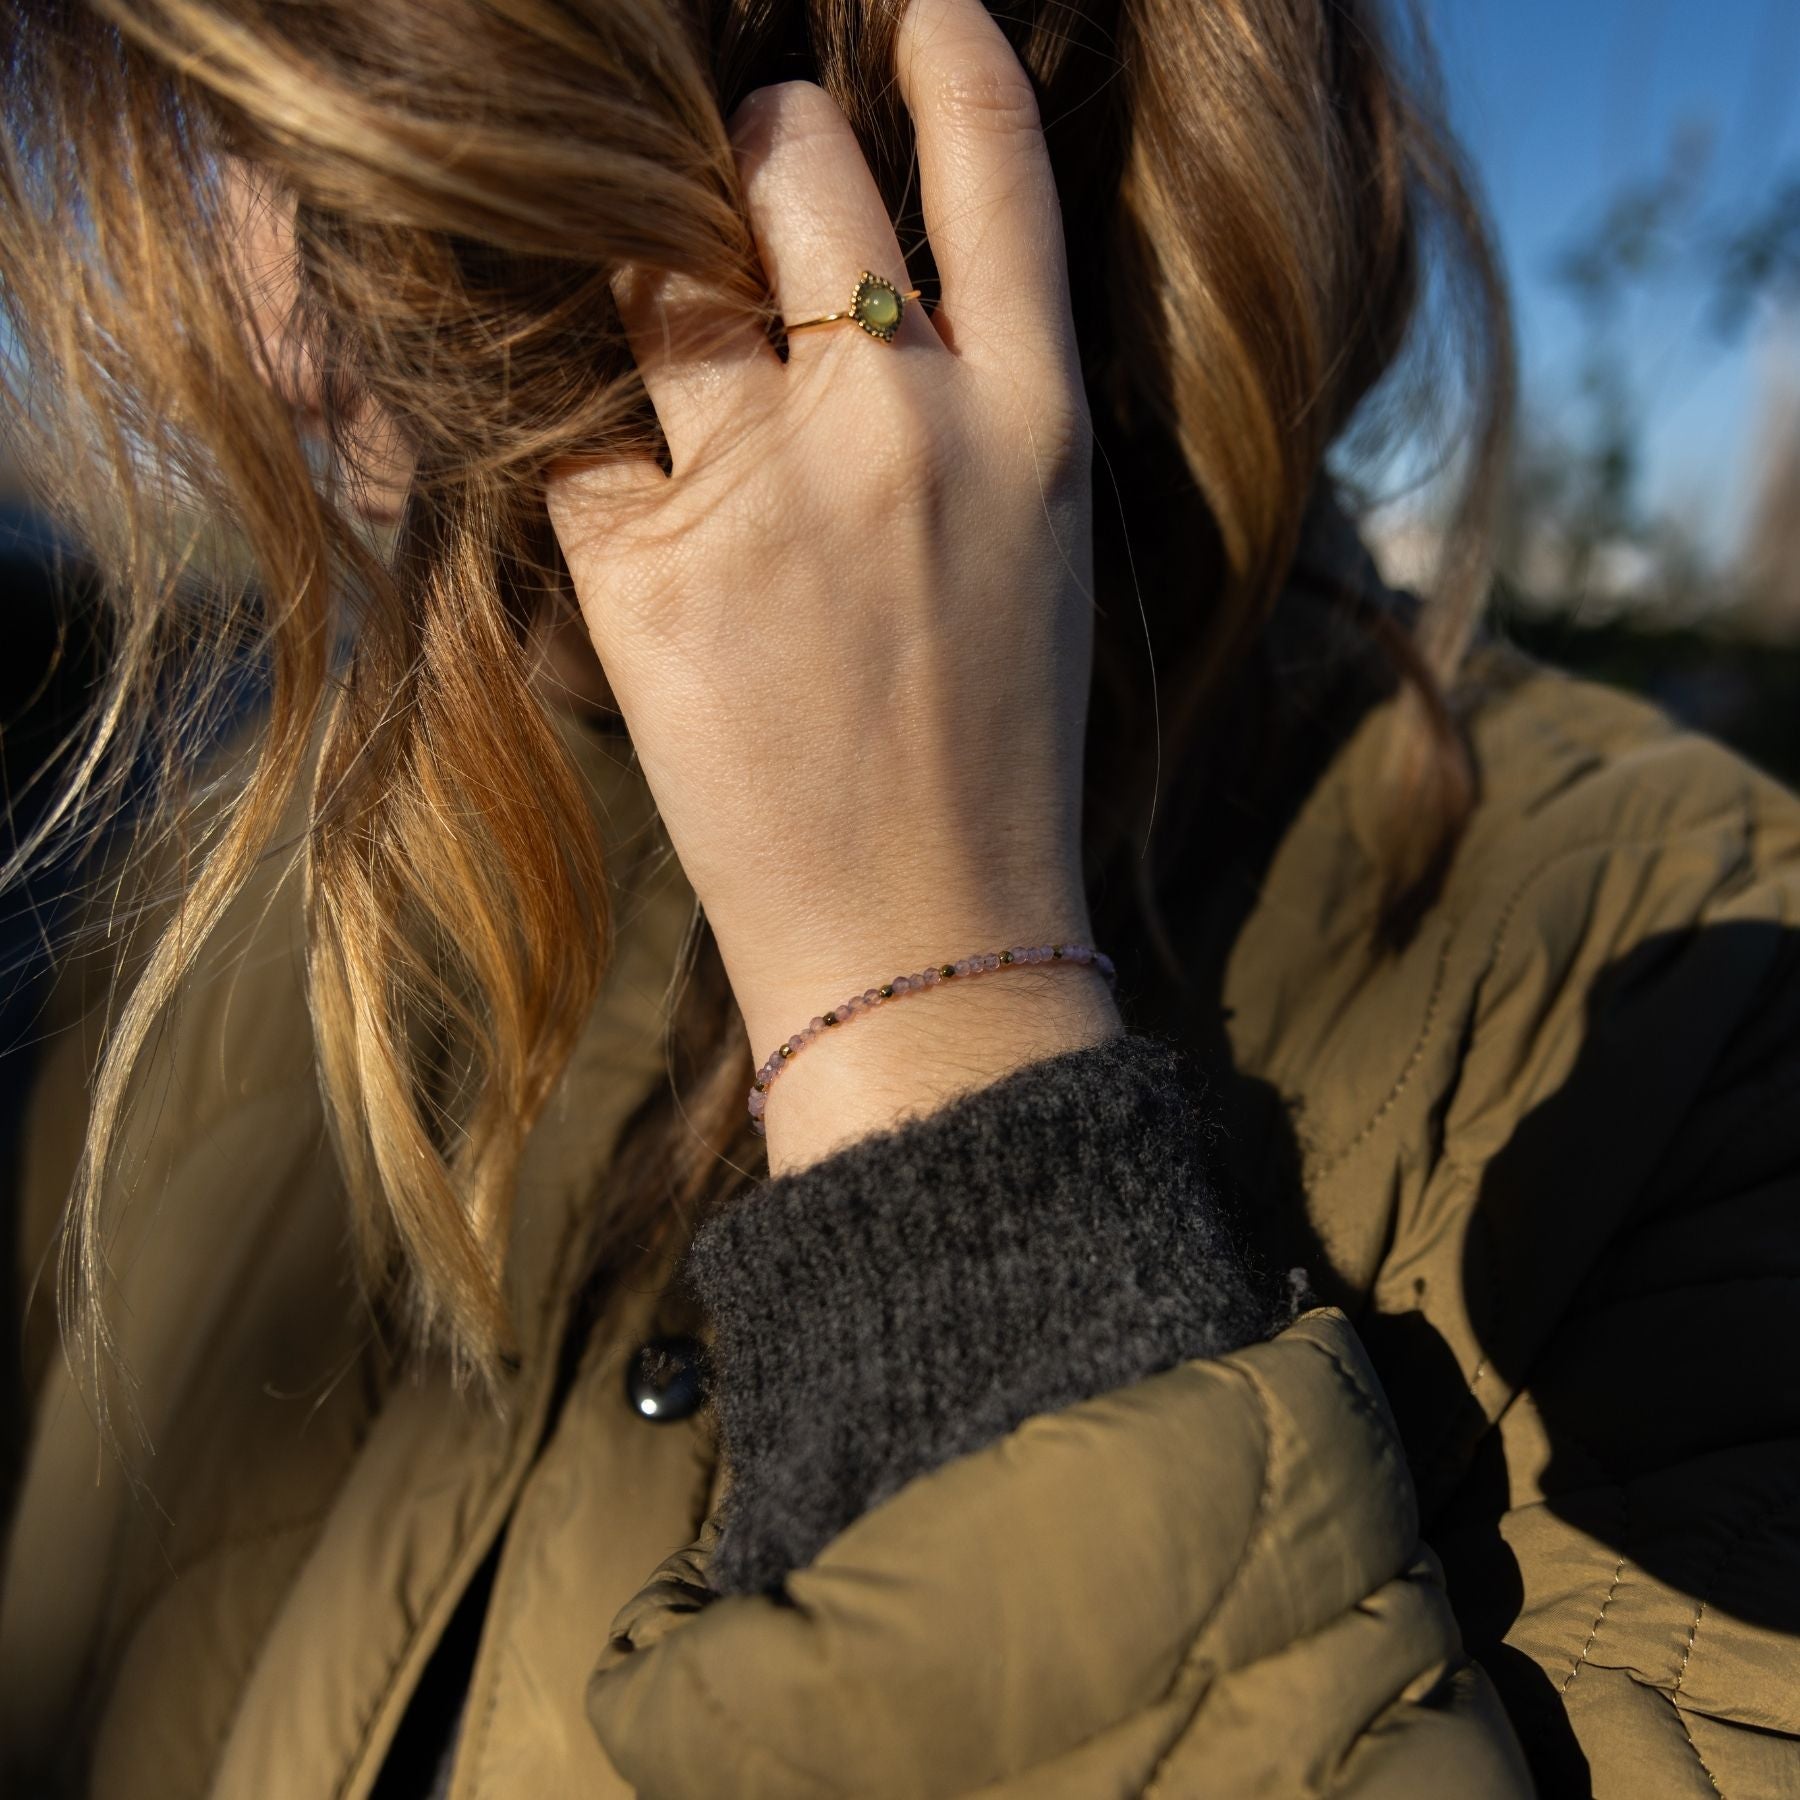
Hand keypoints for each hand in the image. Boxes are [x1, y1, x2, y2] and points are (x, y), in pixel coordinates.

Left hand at [546, 0, 1119, 1166]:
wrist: (930, 946)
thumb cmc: (989, 764)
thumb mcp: (1029, 562)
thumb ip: (966, 413)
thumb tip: (857, 301)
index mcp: (1033, 424)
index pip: (992, 170)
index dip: (943, 59)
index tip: (906, 8)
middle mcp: (907, 425)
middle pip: (788, 169)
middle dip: (746, 139)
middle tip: (725, 161)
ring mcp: (771, 492)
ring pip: (651, 265)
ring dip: (628, 246)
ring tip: (628, 281)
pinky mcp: (646, 573)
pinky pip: (564, 420)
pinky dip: (553, 404)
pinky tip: (566, 422)